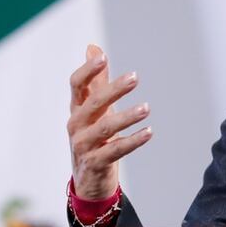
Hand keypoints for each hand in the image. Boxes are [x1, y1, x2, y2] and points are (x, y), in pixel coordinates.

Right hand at [67, 44, 152, 199]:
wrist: (88, 179)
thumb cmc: (93, 136)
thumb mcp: (94, 108)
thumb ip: (96, 80)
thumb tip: (93, 48)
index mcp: (77, 108)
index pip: (76, 85)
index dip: (87, 71)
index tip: (102, 57)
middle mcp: (77, 125)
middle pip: (93, 104)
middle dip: (113, 90)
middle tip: (135, 77)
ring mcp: (83, 145)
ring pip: (105, 128)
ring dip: (127, 117)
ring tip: (146, 108)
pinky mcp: (95, 163)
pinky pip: (115, 150)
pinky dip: (132, 141)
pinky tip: (149, 132)